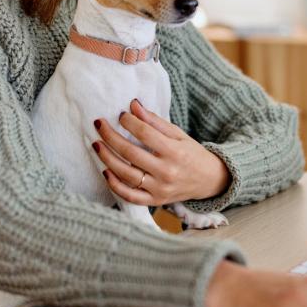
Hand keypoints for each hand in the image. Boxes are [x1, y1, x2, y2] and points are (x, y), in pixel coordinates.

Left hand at [93, 99, 230, 205]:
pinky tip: (105, 171)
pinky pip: (130, 196)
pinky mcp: (155, 200)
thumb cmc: (192, 153)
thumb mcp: (178, 134)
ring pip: (126, 174)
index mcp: (175, 151)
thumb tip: (133, 105)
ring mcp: (160, 188)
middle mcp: (167, 171)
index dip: (130, 122)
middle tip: (99, 124)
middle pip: (131, 153)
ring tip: (97, 145)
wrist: (209, 180)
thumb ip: (155, 121)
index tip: (121, 115)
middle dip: (111, 137)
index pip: (146, 134)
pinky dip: (115, 185)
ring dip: (107, 158)